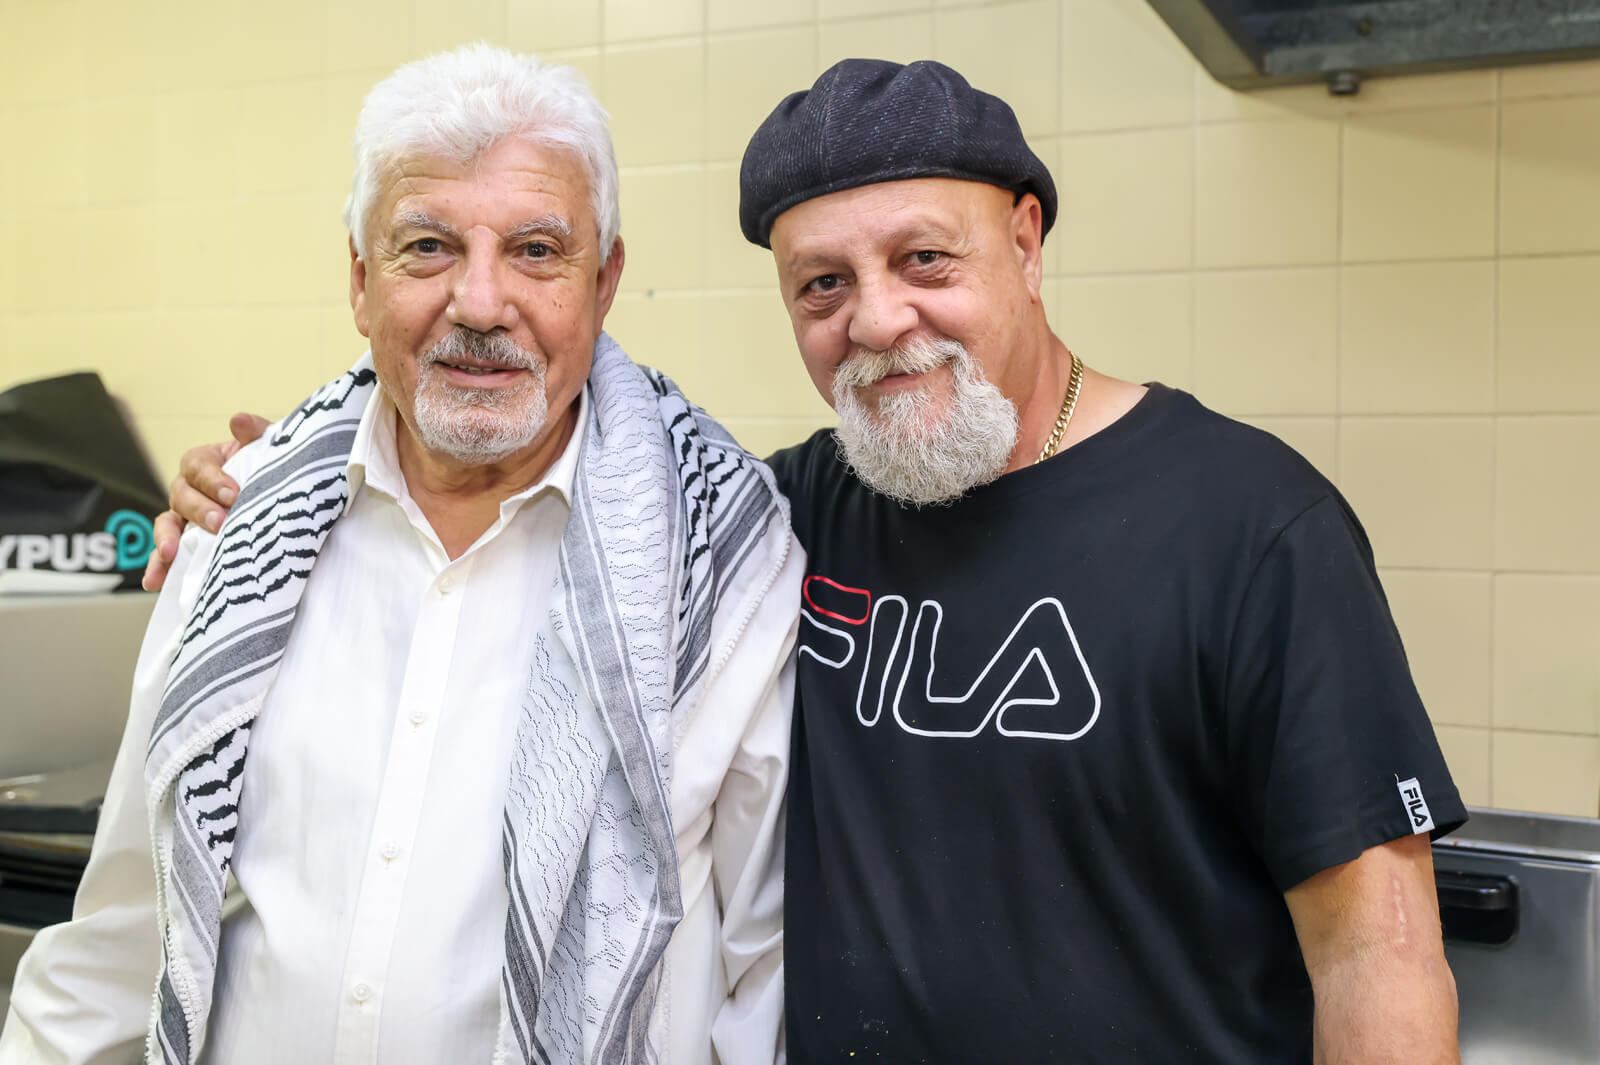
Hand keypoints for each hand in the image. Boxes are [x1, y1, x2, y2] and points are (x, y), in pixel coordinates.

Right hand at [141, 413, 269, 591]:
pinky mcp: (186, 543)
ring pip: (167, 524)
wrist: (278, 498)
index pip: (198, 465)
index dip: (212, 479)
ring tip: (170, 554)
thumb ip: (256, 433)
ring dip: (166, 539)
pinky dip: (158, 566)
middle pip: (181, 495)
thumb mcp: (267, 448)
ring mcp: (184, 518)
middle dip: (199, 511)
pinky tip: (153, 581)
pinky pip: (166, 554)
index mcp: (205, 462)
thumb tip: (239, 421)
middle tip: (219, 524)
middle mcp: (189, 489)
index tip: (232, 493)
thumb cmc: (267, 470)